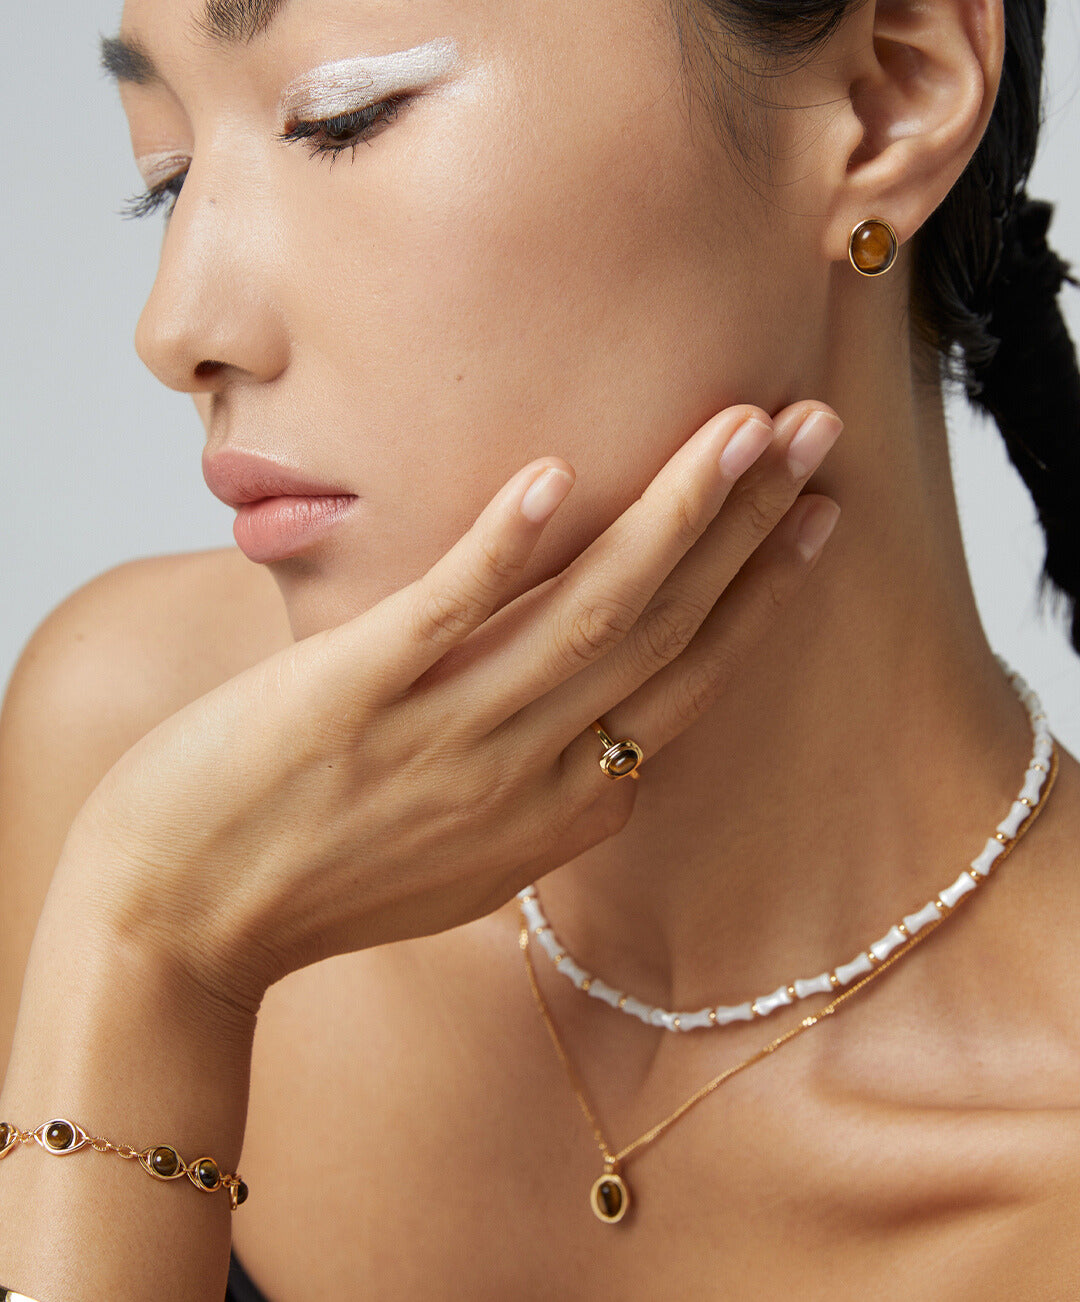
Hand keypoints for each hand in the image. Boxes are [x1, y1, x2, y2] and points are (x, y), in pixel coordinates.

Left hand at [56, 399, 840, 1022]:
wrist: (178, 926)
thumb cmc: (323, 880)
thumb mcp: (467, 859)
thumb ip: (541, 790)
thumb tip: (593, 728)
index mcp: (565, 812)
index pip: (689, 683)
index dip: (760, 594)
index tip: (815, 518)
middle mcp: (526, 777)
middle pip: (663, 634)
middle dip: (749, 527)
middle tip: (814, 430)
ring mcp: (443, 738)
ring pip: (587, 617)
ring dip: (672, 517)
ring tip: (736, 430)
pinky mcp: (349, 700)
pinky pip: (446, 618)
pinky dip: (506, 549)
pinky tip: (556, 476)